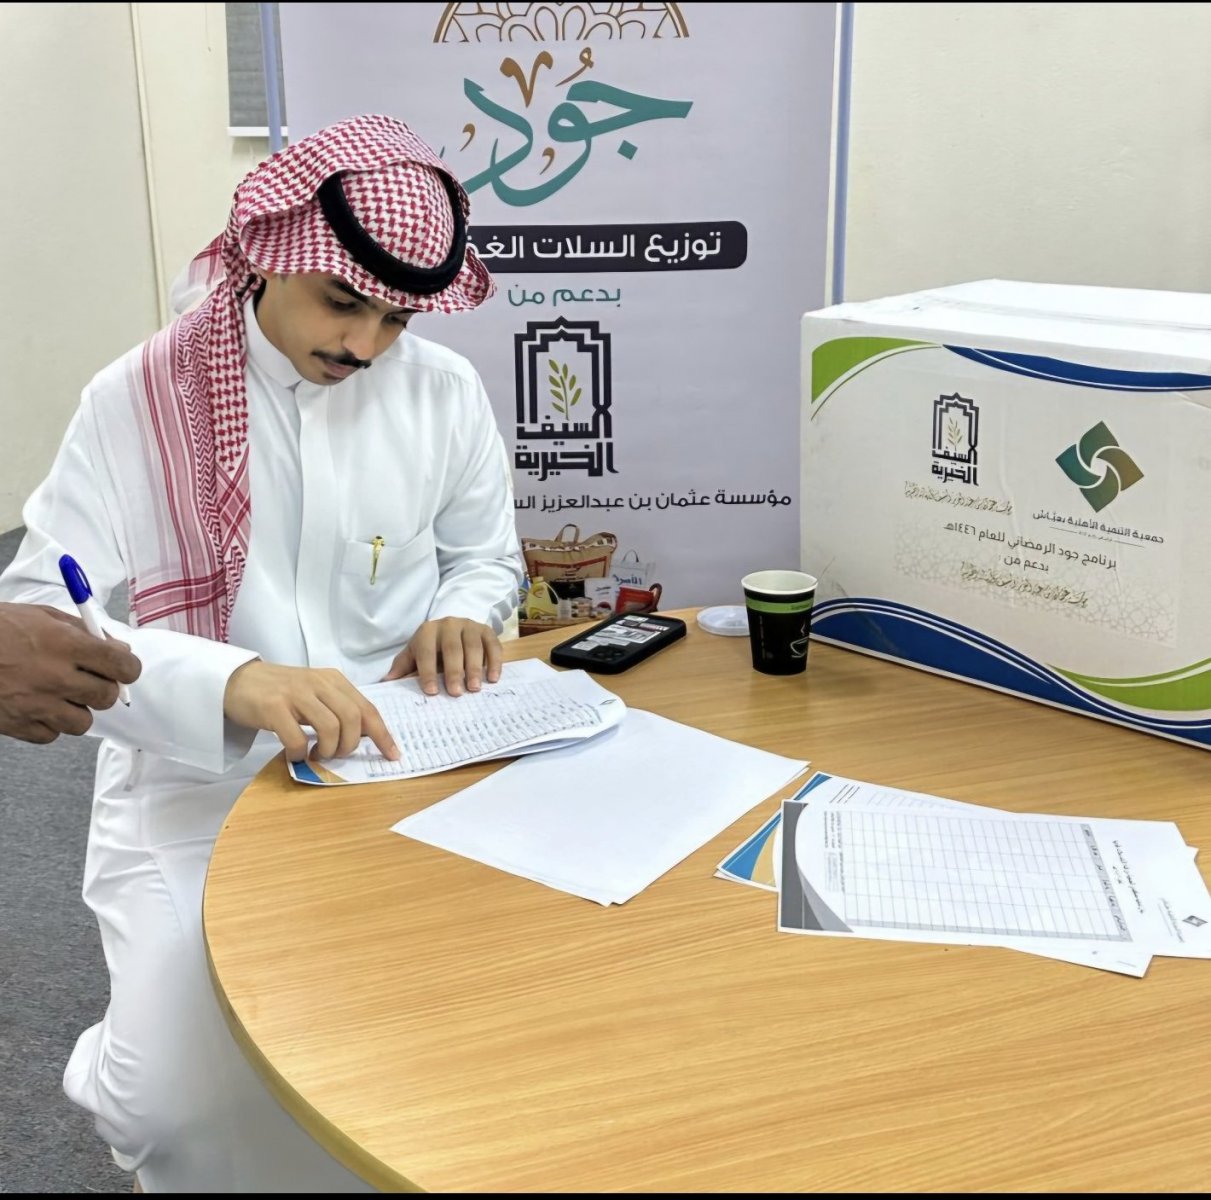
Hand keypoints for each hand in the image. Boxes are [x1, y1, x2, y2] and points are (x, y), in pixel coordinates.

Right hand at [0, 602, 141, 743]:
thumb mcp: (41, 616)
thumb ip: (84, 632)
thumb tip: (119, 648)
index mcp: (66, 645)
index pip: (122, 666)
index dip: (128, 668)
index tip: (124, 667)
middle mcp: (56, 677)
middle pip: (107, 697)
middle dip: (104, 688)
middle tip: (89, 678)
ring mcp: (36, 704)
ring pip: (82, 722)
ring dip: (77, 709)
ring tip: (59, 693)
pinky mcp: (17, 725)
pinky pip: (51, 735)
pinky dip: (49, 724)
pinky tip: (37, 705)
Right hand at [223, 661, 399, 762]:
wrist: (237, 680)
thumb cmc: (280, 691)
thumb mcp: (315, 693)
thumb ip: (337, 708)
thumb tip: (363, 736)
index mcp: (334, 680)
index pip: (367, 708)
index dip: (382, 734)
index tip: (393, 755)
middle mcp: (319, 683)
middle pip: (354, 718)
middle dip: (350, 745)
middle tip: (336, 754)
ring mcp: (296, 694)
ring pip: (331, 728)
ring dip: (327, 750)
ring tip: (316, 754)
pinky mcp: (273, 707)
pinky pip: (297, 738)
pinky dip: (300, 752)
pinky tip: (295, 753)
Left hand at [383, 618, 502, 696]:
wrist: (454, 626)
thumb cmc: (432, 647)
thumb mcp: (415, 653)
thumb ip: (403, 667)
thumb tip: (386, 683)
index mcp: (427, 631)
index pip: (426, 651)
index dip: (427, 672)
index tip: (431, 692)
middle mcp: (448, 624)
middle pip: (452, 648)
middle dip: (453, 672)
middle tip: (456, 693)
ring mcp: (469, 626)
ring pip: (473, 646)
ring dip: (474, 668)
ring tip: (474, 689)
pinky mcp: (487, 630)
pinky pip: (493, 645)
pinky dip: (494, 662)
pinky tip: (493, 679)